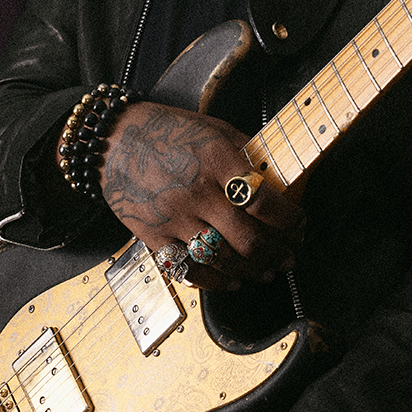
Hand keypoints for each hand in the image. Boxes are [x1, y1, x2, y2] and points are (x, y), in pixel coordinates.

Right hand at [100, 101, 304, 289]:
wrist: (112, 141)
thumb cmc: (167, 131)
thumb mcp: (214, 130)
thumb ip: (247, 155)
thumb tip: (282, 181)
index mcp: (216, 160)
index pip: (264, 200)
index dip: (290, 220)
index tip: (299, 225)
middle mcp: (196, 191)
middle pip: (247, 239)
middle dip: (276, 254)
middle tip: (288, 257)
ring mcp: (173, 217)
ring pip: (222, 260)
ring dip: (251, 272)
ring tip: (265, 271)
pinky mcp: (153, 236)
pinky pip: (189, 269)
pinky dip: (215, 282)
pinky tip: (231, 281)